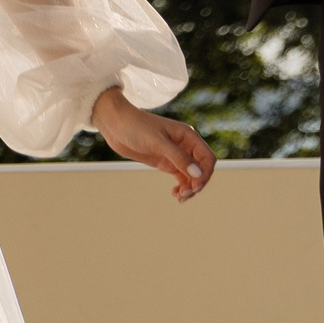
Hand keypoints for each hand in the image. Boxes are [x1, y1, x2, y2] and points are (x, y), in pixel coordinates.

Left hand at [93, 87, 216, 201]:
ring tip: (179, 197)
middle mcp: (185, 146)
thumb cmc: (136, 127)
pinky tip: (175, 194)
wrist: (115, 125)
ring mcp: (175, 155)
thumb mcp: (157, 142)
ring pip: (192, 176)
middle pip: (202, 169)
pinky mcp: (166, 162)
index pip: (207, 158)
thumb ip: (178, 158)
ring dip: (190, 188)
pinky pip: (181, 177)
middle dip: (197, 183)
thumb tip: (197, 174)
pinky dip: (181, 187)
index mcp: (188, 136)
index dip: (205, 174)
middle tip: (184, 194)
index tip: (194, 186)